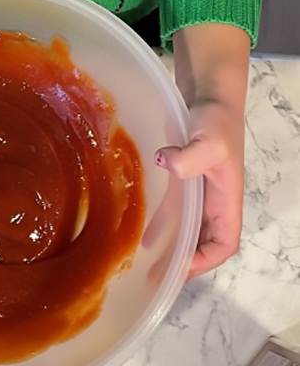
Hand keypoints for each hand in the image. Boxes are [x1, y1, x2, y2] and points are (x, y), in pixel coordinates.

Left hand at [165, 23, 250, 277]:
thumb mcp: (208, 140)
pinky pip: (172, 207)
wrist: (209, 87)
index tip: (176, 270)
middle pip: (203, 242)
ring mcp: (198, 188)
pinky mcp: (182, 175)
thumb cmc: (216, 118)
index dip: (204, 262)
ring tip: (142, 264)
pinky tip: (139, 229)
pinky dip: (159, 221)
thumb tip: (166, 164)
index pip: (224, 244)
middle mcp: (214, 199)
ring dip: (169, 245)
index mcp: (226, 199)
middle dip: (182, 262)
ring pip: (186, 227)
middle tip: (153, 278)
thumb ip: (190, 158)